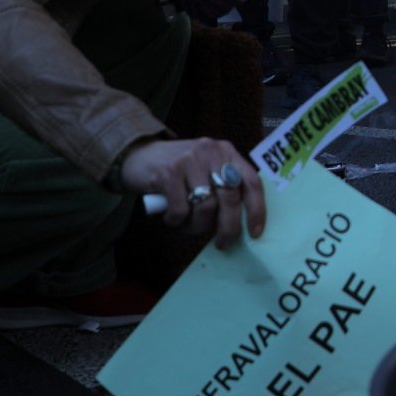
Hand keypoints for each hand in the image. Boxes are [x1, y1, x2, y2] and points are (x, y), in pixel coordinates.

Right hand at [121, 138, 265, 248]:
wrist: (138, 155)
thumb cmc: (178, 170)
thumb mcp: (206, 170)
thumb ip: (224, 187)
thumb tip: (241, 224)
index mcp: (227, 152)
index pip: (252, 181)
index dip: (257, 209)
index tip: (255, 233)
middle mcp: (212, 152)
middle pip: (230, 198)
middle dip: (228, 227)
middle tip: (222, 243)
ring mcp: (190, 160)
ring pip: (206, 206)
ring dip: (197, 225)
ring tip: (187, 226)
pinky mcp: (169, 172)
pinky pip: (180, 209)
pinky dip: (176, 221)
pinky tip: (170, 218)